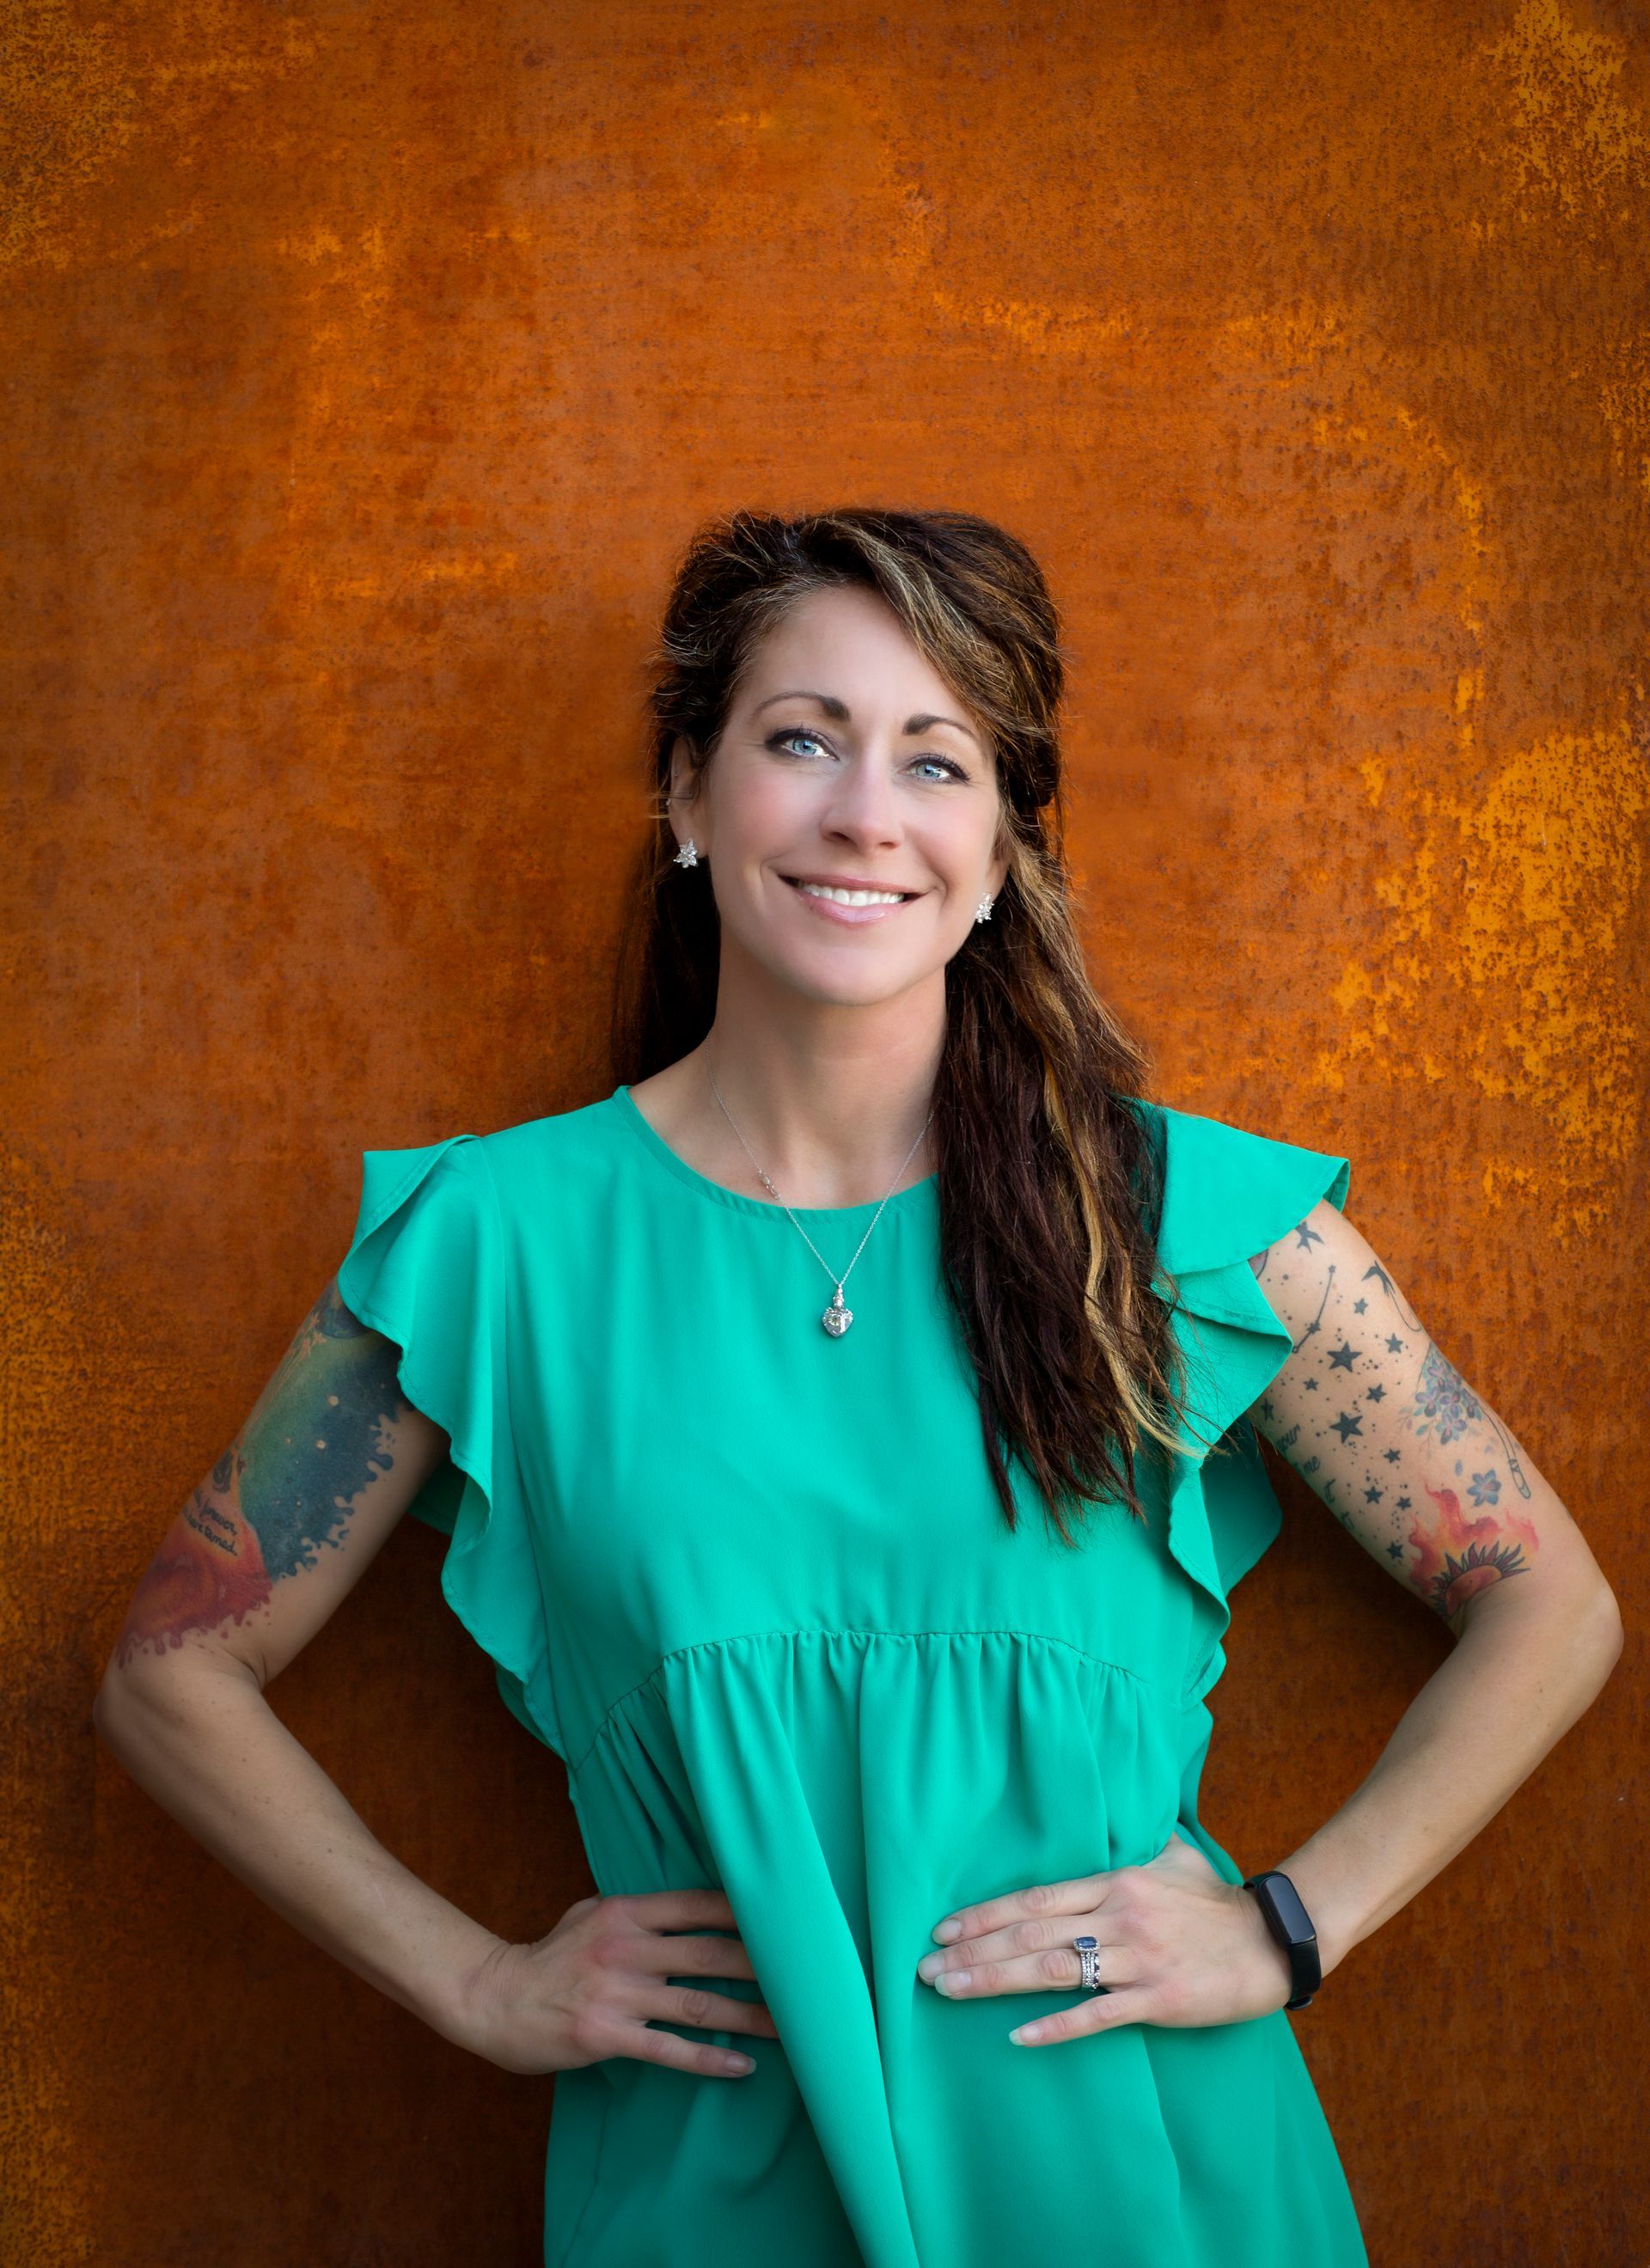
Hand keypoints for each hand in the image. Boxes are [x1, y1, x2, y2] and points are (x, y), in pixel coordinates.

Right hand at [454, 1887, 779, 2077]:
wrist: (494, 1998)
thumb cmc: (547, 1956)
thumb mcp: (589, 1914)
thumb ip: (637, 1913)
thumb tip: (687, 1909)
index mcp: (626, 1912)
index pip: (699, 1905)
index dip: (745, 1912)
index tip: (786, 1918)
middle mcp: (627, 1947)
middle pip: (710, 1952)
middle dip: (763, 1964)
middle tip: (808, 1974)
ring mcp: (618, 1992)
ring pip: (698, 2003)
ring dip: (749, 2015)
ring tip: (792, 2026)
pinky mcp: (607, 2035)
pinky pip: (668, 2049)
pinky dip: (709, 2058)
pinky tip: (741, 2065)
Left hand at [915, 1831, 1294, 2043]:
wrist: (1273, 1941)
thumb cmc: (1217, 1900)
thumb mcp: (1172, 1855)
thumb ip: (1133, 1841)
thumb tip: (1113, 1815)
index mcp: (1115, 1881)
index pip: (1035, 1898)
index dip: (985, 1914)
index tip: (943, 1929)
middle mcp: (1118, 1915)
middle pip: (1030, 1935)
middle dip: (973, 1951)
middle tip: (925, 1968)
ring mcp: (1137, 1958)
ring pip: (1051, 1971)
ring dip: (994, 1982)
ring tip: (950, 1992)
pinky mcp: (1158, 1998)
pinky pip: (1098, 2014)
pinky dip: (1056, 2026)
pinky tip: (1018, 2035)